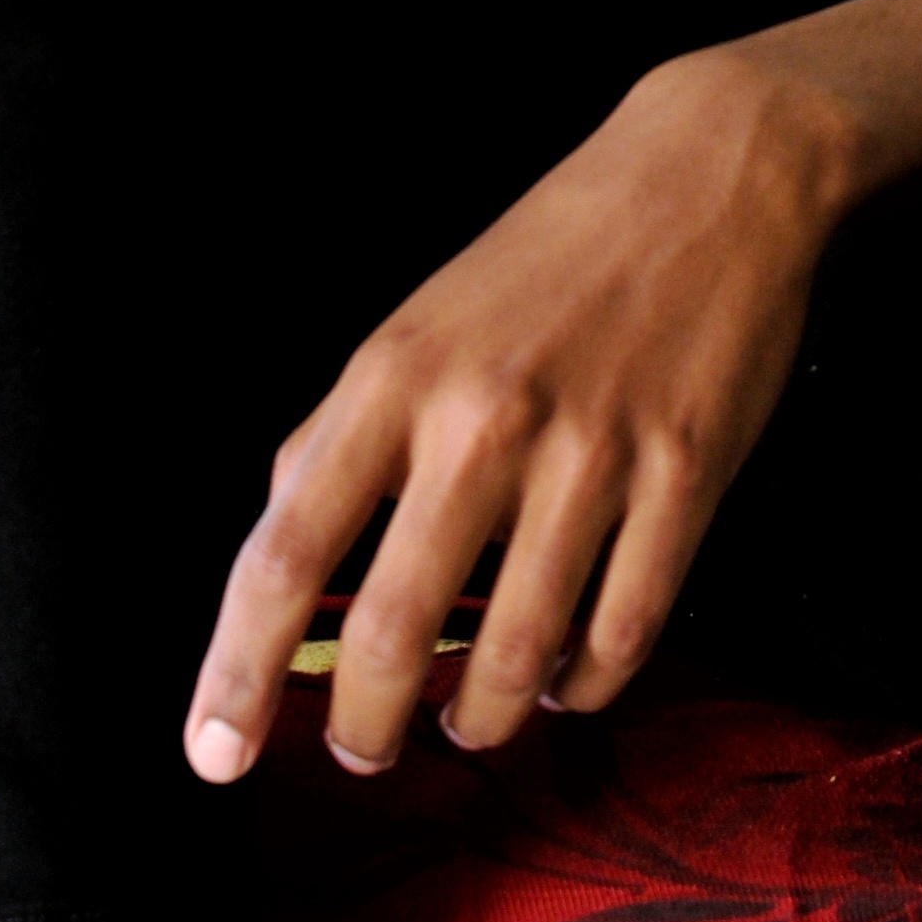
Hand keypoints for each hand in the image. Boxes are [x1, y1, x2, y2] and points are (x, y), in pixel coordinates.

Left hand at [182, 44, 855, 782]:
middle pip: (391, 633)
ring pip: (510, 657)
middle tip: (365, 747)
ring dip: (477, 722)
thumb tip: (281, 543)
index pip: (285, 549)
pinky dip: (582, 686)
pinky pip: (621, 634)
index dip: (237, 668)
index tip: (213, 751)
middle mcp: (481, 419)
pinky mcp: (685, 475)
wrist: (709, 170)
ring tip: (468, 723)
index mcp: (396, 375)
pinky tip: (565, 679)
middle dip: (364, 729)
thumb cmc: (555, 250)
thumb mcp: (420, 319)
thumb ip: (348, 430)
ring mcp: (590, 452)